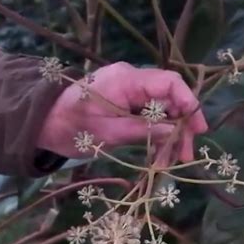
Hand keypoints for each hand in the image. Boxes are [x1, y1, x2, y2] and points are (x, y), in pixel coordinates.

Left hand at [37, 62, 207, 161]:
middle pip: (169, 100)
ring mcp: (131, 95)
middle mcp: (133, 82)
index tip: (198, 127)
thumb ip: (143, 130)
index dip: (189, 102)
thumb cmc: (71, 126)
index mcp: (127, 80)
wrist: (45, 124)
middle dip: (180, 128)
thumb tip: (174, 131)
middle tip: (184, 156)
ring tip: (169, 163)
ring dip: (169, 137)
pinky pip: (150, 119)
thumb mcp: (108, 132)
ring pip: (162, 113)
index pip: (169, 82)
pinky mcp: (128, 107)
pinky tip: (159, 156)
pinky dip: (156, 137)